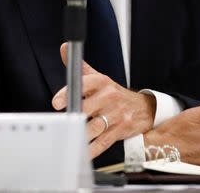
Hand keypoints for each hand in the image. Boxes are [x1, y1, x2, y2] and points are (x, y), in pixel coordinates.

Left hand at [52, 43, 156, 157]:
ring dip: (80, 135)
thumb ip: (80, 67)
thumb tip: (65, 48)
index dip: (68, 93)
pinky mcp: (120, 130)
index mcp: (102, 82)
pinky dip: (90, 150)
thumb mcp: (99, 78)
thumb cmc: (114, 94)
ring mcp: (116, 114)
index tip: (56, 103)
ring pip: (93, 127)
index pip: (84, 84)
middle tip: (62, 124)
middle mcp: (110, 96)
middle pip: (87, 108)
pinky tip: (82, 152)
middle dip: (73, 117)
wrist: (143, 108)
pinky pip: (102, 142)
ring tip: (69, 138)